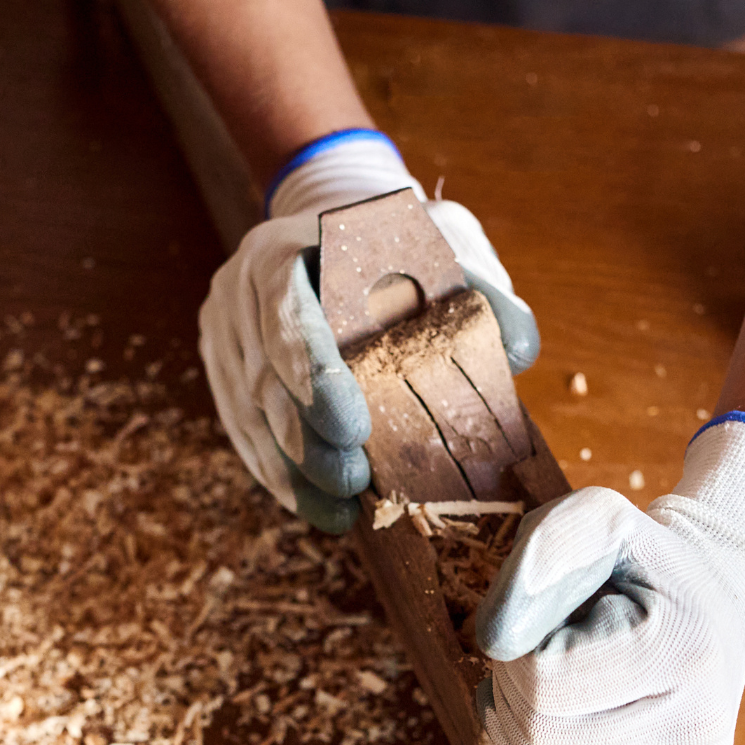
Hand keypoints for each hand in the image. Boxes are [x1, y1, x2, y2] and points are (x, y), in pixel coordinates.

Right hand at [198, 129, 537, 531]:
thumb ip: (481, 290)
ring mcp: (224, 333)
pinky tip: (317, 505)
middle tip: (353, 481)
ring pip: (247, 413)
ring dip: (293, 469)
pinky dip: (280, 473)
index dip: (313, 376)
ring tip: (340, 509)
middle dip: (305, 439)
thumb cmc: (395, 246)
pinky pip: (243, 431)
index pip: (286, 314)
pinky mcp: (224, 370)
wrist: (341, 235)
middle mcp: (239, 290)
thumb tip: (520, 349)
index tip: (352, 429)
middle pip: (262, 375)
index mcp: (284, 250)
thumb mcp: (442, 247)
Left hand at [472, 412, 744, 744]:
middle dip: (514, 693)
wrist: (716, 595)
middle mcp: (702, 723)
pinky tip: (569, 721)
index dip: (514, 655)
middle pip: (543, 739)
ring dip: (526, 730)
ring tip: (554, 684)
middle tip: (540, 654)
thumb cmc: (641, 559)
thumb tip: (493, 639)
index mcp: (683, 649)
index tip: (540, 625)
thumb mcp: (597, 518)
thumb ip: (543, 551)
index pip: (543, 685)